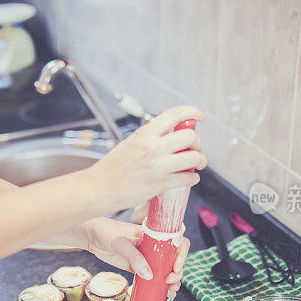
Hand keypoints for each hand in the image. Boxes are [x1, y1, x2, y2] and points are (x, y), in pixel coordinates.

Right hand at [84, 106, 206, 212]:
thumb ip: (150, 139)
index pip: (175, 115)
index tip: (199, 116)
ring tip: (197, 164)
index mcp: (144, 134)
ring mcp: (158, 166)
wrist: (99, 188)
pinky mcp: (160, 184)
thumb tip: (170, 138)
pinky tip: (189, 179)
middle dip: (197, 143)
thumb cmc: (112, 168)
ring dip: (200, 161)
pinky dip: (193, 178)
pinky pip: (188, 178)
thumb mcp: (130, 143)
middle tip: (194, 149)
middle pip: (190, 136)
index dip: (191, 112)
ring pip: (194, 158)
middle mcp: (153, 147)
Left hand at [84, 218, 190, 295]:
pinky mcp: (137, 267)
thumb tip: (150, 276)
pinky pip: (152, 277)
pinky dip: (158, 286)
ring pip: (165, 270)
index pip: (177, 243)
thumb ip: (135, 258)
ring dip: (171, 282)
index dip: (181, 255)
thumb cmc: (106, 232)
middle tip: (169, 282)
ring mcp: (146, 257)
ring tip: (170, 292)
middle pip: (174, 260)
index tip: (175, 268)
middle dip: (177, 273)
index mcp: (154, 235)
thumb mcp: (121, 243)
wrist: (91, 236)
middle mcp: (154, 246)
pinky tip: (160, 294)